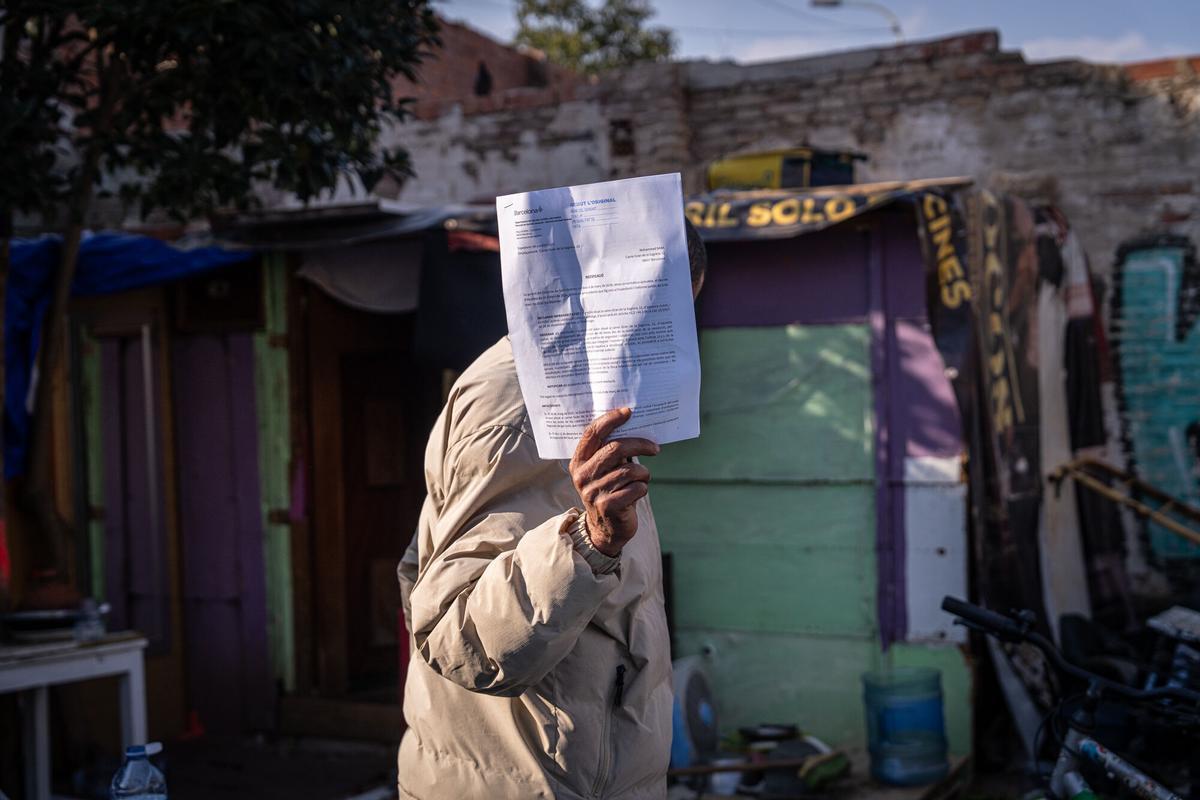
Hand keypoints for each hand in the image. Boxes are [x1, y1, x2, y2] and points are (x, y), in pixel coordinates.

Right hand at [569, 408, 659, 556]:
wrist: (605, 530)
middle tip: (654, 448)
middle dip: (639, 444)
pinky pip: (635, 488)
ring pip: (629, 470)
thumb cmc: (610, 491)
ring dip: (643, 473)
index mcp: (579, 462)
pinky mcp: (607, 506)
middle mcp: (582, 475)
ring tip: (643, 478)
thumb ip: (610, 451)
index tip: (628, 412)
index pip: (592, 433)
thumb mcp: (603, 471)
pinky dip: (643, 488)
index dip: (610, 419)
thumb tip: (632, 424)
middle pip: (614, 448)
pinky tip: (638, 492)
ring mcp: (593, 491)